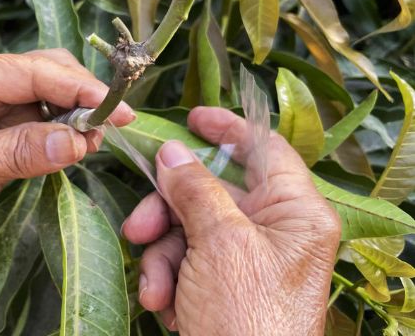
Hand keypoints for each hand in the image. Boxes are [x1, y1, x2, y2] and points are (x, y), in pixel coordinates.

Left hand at [0, 48, 134, 251]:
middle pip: (47, 73)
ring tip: (98, 140)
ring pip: (52, 97)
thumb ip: (18, 151)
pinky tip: (81, 147)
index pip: (30, 71)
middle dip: (81, 95)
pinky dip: (66, 134)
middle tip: (114, 123)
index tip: (113, 106)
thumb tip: (76, 141)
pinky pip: (46, 125)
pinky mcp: (5, 132)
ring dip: (78, 115)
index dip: (76, 86)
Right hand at [122, 107, 340, 334]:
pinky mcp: (224, 286)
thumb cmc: (248, 317)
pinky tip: (166, 306)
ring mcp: (247, 260)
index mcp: (295, 212)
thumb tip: (173, 153)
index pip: (264, 149)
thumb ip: (195, 190)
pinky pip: (187, 261)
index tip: (189, 118)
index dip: (226, 129)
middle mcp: (274, 231)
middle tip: (139, 227)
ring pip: (190, 229)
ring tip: (156, 289)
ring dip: (163, 256)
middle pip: (212, 193)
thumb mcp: (220, 244)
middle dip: (169, 212)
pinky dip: (169, 279)